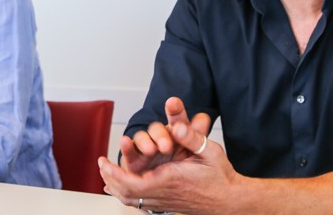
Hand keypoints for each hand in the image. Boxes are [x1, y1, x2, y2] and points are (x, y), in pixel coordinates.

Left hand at [98, 98, 239, 213]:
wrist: (231, 200)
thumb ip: (192, 137)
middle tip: (102, 164)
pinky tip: (118, 189)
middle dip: (110, 178)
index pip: (133, 183)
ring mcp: (164, 202)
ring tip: (106, 173)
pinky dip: (126, 195)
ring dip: (116, 187)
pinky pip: (140, 204)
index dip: (114, 173)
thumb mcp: (210, 151)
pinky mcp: (166, 206)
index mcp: (170, 179)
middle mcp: (164, 193)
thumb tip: (177, 126)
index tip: (103, 162)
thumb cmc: (221, 176)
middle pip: (126, 193)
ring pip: (131, 200)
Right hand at [120, 97, 210, 173]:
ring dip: (144, 142)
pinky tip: (126, 143)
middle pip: (156, 129)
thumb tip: (201, 118)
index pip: (177, 118)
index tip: (173, 103)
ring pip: (142, 138)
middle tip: (167, 146)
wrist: (189, 197)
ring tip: (150, 150)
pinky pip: (130, 154)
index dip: (175, 110)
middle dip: (160, 135)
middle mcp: (162, 140)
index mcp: (180, 135)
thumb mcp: (205, 154)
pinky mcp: (136, 163)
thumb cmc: (198, 173)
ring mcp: (148, 151)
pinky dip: (127, 148)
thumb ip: (199, 136)